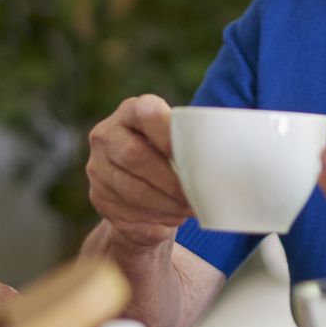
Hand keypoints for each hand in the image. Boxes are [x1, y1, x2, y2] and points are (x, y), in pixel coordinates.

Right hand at [86, 94, 190, 247]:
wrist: (142, 189)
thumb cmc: (171, 158)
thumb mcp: (178, 141)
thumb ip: (193, 141)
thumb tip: (228, 157)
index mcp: (131, 111)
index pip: (146, 113)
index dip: (169, 133)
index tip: (193, 154)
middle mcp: (107, 134)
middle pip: (135, 155)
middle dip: (170, 180)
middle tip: (196, 195)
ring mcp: (97, 166)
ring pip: (132, 189)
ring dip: (166, 203)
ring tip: (190, 209)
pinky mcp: (98, 196)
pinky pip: (128, 209)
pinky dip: (156, 215)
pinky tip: (173, 215)